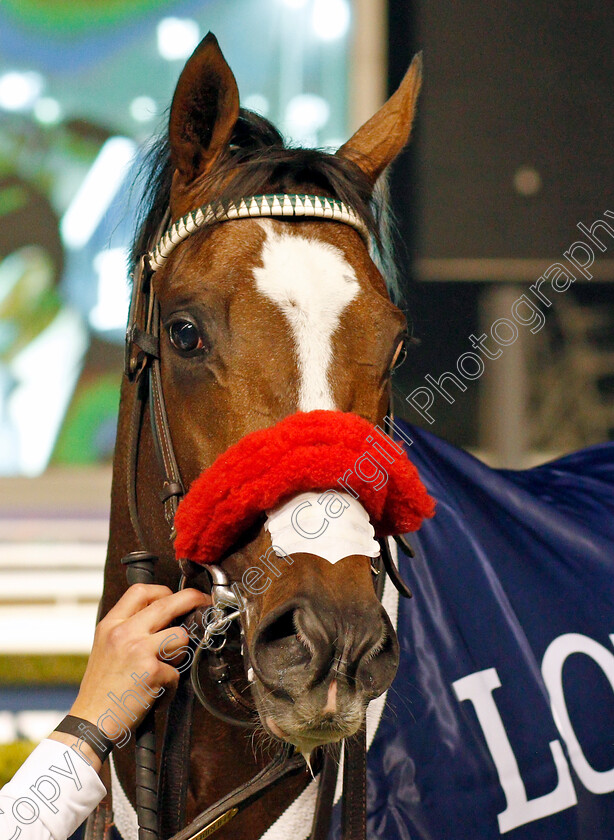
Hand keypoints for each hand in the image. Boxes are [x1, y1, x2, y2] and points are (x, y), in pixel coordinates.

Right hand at [50, 584, 209, 768]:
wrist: (90, 723)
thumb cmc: (101, 691)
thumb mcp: (105, 649)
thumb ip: (129, 630)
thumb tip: (164, 617)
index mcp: (110, 625)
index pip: (140, 591)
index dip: (162, 590)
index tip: (175, 597)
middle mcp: (123, 632)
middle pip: (167, 603)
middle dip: (192, 599)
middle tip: (205, 601)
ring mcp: (138, 649)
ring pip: (181, 636)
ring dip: (180, 655)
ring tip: (162, 671)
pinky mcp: (151, 671)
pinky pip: (176, 672)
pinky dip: (170, 686)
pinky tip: (154, 695)